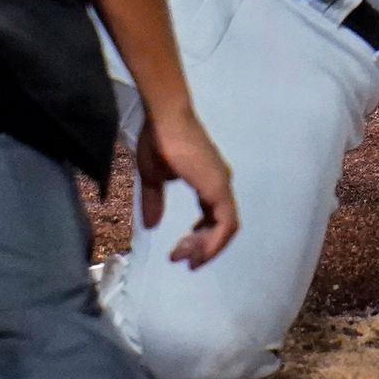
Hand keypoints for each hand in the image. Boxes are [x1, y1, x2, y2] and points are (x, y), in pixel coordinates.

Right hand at [134, 110, 238, 268]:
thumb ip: (154, 201)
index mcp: (209, 181)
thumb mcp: (153, 177)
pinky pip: (226, 224)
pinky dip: (215, 242)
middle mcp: (221, 184)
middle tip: (178, 258)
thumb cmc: (158, 141)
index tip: (178, 251)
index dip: (200, 238)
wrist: (164, 119)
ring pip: (227, 229)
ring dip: (207, 248)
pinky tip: (198, 252)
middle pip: (221, 227)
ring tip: (185, 258)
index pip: (213, 218)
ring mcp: (222, 185)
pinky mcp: (218, 187)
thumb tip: (151, 226)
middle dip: (201, 247)